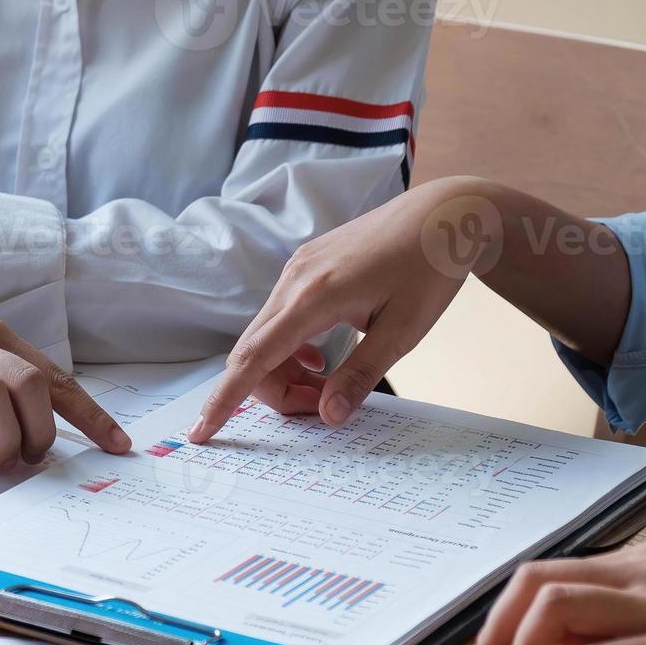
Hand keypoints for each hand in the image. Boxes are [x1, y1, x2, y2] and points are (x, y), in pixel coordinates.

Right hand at [187, 177, 492, 442]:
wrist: (443, 213)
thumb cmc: (431, 269)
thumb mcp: (405, 330)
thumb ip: (361, 374)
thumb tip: (328, 417)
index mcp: (315, 296)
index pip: (254, 357)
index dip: (225, 398)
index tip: (202, 431)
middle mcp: (294, 280)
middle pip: (252, 353)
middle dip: (274, 392)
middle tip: (321, 409)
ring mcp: (295, 270)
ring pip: (263, 337)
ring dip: (283, 372)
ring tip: (328, 384)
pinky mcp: (303, 267)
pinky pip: (278, 318)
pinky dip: (289, 349)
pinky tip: (321, 356)